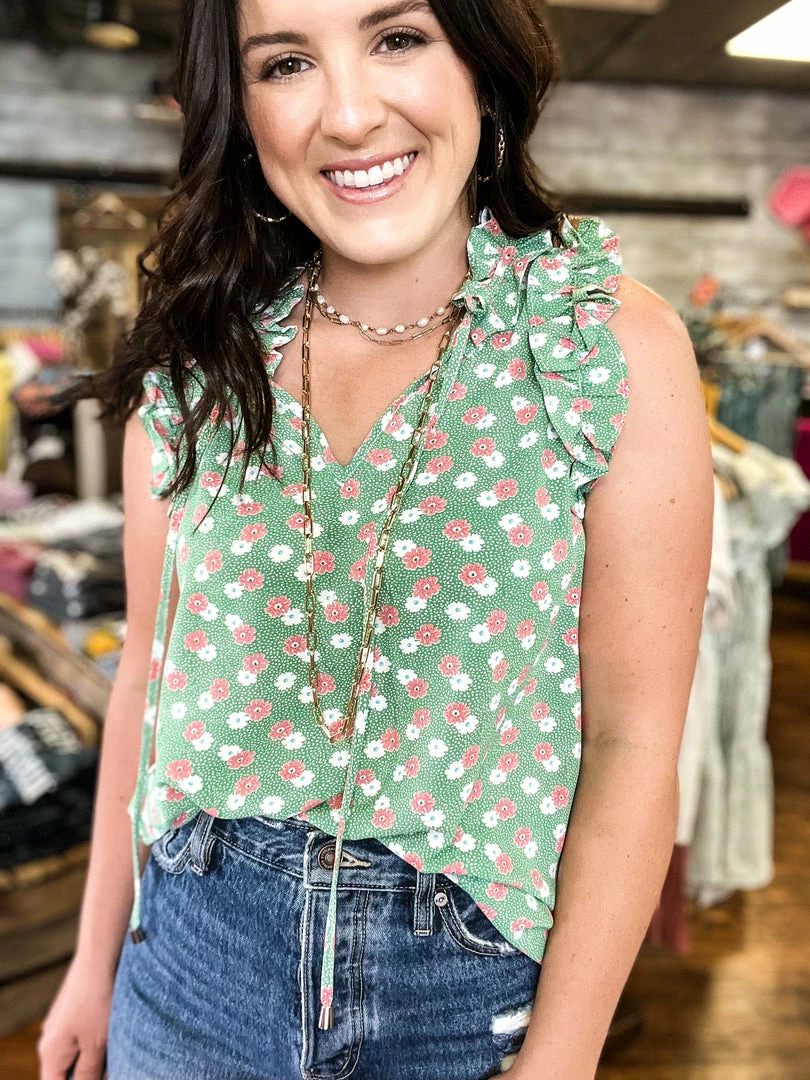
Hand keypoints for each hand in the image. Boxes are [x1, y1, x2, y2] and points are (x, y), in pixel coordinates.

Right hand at [37, 955, 114, 1079]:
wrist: (100, 957)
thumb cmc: (98, 1001)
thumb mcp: (96, 1045)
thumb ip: (88, 1075)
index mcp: (50, 1054)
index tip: (98, 1075)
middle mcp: (49, 1041)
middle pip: (66, 1073)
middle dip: (89, 1074)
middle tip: (110, 1064)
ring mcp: (60, 1025)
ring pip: (77, 1055)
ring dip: (96, 1058)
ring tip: (113, 1045)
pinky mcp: (73, 1012)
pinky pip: (82, 1037)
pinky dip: (97, 1041)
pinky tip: (113, 1032)